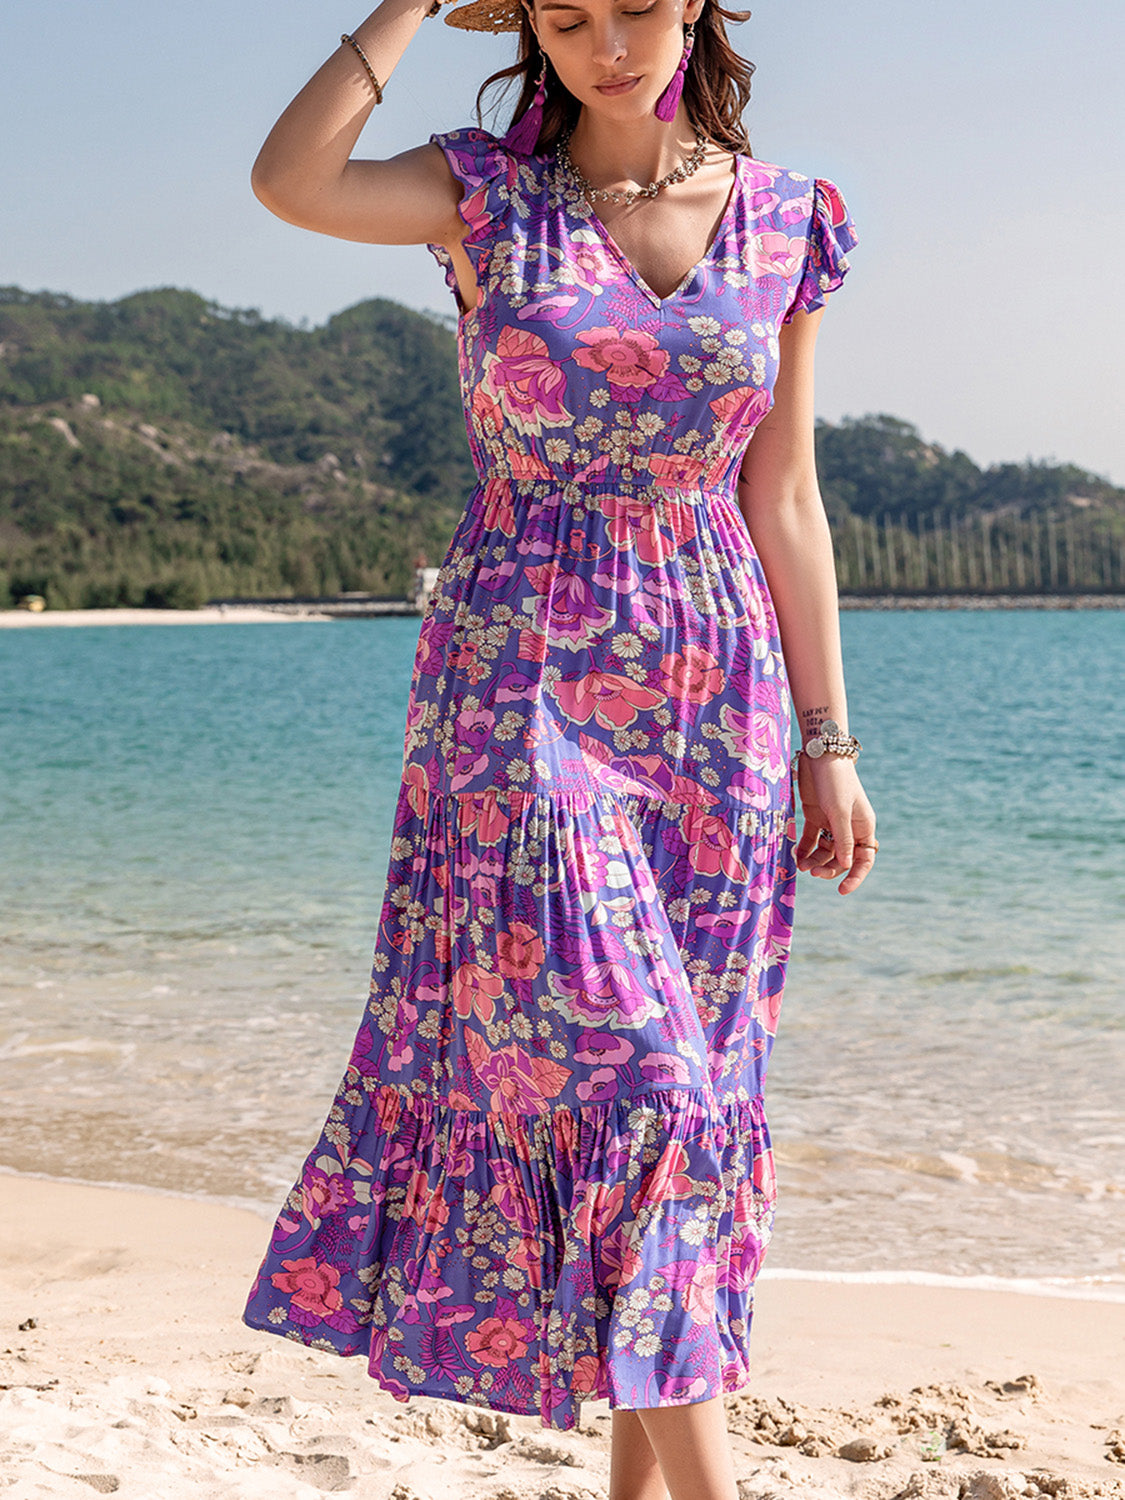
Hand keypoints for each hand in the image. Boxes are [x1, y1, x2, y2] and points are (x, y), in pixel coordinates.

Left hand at [793, 752, 877, 893]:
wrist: (820, 755)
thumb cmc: (834, 781)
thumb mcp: (838, 811)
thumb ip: (842, 838)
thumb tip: (847, 863)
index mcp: (863, 827)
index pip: (864, 859)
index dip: (855, 877)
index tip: (842, 891)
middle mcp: (849, 827)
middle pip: (841, 858)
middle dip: (828, 868)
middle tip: (812, 872)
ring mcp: (832, 822)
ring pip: (825, 851)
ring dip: (815, 861)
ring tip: (801, 866)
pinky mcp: (816, 816)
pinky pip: (812, 840)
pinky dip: (805, 849)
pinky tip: (796, 857)